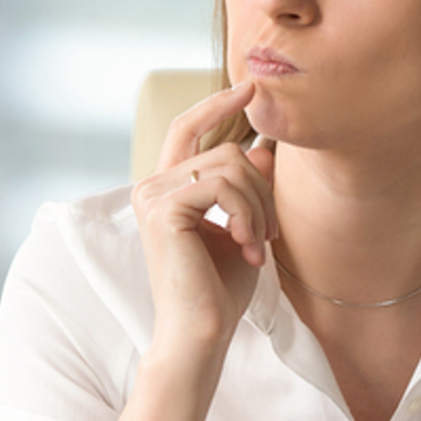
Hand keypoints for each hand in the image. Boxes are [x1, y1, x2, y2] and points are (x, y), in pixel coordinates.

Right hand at [130, 80, 277, 361]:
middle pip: (224, 152)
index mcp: (166, 189)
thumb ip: (250, 190)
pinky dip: (246, 214)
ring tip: (257, 245)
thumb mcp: (244, 229)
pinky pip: (222, 186)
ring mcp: (152, 196)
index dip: (217, 105)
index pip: (187, 128)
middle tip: (268, 234)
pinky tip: (246, 246)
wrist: (202, 332)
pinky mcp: (162, 210)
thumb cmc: (219, 291)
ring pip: (227, 167)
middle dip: (260, 190)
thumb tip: (262, 149)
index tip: (249, 88)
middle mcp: (152, 187)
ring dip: (256, 207)